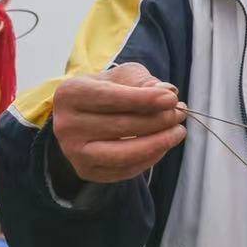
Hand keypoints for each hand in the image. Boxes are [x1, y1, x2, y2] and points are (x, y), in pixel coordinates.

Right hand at [52, 62, 186, 182]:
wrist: (85, 114)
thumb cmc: (109, 90)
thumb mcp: (124, 75)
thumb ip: (144, 81)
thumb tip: (168, 93)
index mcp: (71, 94)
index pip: (110, 98)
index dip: (144, 99)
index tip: (172, 99)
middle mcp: (66, 125)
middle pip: (120, 126)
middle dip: (158, 120)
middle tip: (180, 113)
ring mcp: (73, 152)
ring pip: (123, 153)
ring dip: (158, 143)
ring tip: (178, 131)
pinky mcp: (87, 171)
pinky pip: (125, 170)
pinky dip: (150, 158)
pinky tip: (164, 145)